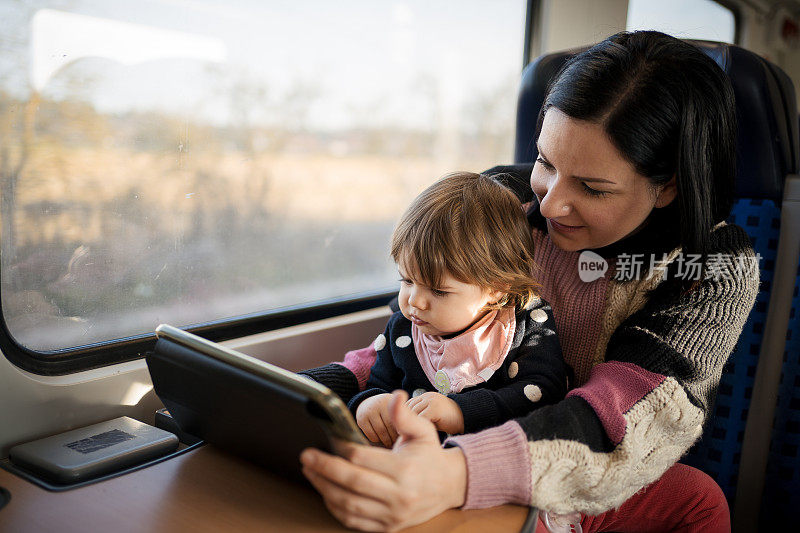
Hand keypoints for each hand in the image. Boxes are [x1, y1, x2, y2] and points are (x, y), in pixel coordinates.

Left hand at [300, 390, 467, 531]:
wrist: (450, 486)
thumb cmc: (431, 455)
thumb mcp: (423, 430)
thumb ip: (404, 415)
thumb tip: (396, 395)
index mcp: (405, 469)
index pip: (364, 458)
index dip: (343, 449)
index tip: (330, 440)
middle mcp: (399, 495)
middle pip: (352, 482)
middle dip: (324, 468)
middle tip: (306, 456)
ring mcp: (392, 514)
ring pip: (349, 504)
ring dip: (324, 488)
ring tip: (310, 472)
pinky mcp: (388, 526)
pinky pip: (354, 521)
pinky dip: (335, 508)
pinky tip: (326, 493)